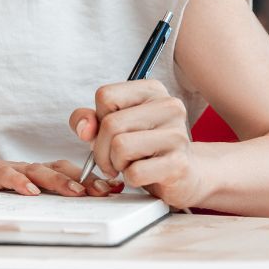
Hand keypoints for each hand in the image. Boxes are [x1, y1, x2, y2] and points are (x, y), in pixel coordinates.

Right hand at [0, 143, 112, 196]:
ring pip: (38, 172)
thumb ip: (38, 195)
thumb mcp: (14, 191)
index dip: (92, 179)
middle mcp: (24, 169)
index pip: (68, 171)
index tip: (116, 189)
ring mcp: (6, 170)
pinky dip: (19, 183)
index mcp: (33, 173)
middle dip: (85, 180)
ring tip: (77, 192)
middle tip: (108, 190)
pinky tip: (30, 192)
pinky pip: (5, 177)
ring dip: (59, 181)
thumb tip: (71, 209)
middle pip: (59, 169)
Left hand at [69, 79, 203, 208]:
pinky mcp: (179, 164)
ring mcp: (177, 135)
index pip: (105, 96)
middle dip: (101, 148)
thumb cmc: (143, 147)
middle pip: (110, 123)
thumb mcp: (112, 125)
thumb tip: (84, 129)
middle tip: (110, 159)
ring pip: (120, 146)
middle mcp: (169, 106)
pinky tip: (142, 176)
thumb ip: (88, 119)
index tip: (110, 132)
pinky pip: (135, 172)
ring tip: (127, 165)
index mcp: (151, 90)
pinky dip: (130, 179)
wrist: (185, 175)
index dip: (98, 119)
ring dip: (115, 164)